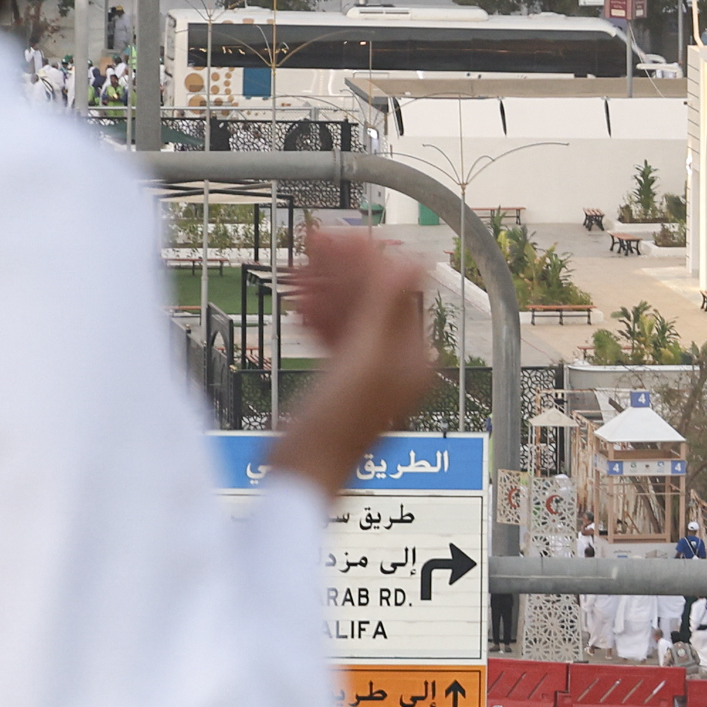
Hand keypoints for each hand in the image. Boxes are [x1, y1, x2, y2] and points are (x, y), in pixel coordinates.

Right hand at [264, 227, 437, 498]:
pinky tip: (297, 306)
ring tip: (295, 268)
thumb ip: (385, 310)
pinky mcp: (344, 380)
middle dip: (342, 269)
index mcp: (412, 358)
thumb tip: (410, 261)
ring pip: (351, 313)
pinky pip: (335, 335)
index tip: (338, 235)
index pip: (399, 289)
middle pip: (373, 297)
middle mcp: (398, 363)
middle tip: (311, 239)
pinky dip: (317, 316)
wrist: (300, 471)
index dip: (370, 257)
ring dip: (324, 288)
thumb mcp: (361, 362)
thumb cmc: (332, 429)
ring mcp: (371, 372)